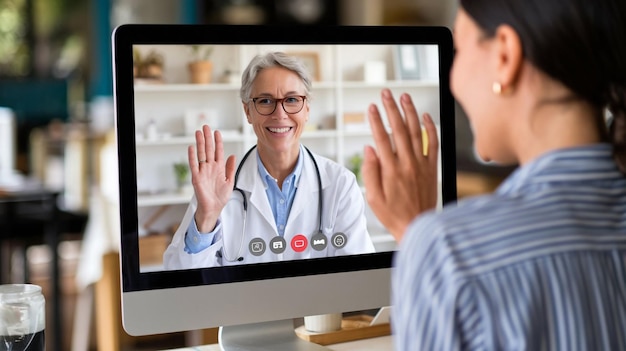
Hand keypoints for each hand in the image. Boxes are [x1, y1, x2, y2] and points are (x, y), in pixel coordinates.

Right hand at [189, 125, 236, 231]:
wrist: (214, 208)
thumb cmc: (220, 196)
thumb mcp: (230, 181)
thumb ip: (231, 168)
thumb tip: (233, 155)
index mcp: (219, 168)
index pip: (218, 151)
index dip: (218, 141)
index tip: (217, 132)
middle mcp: (210, 167)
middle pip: (209, 149)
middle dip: (208, 138)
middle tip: (206, 126)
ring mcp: (203, 171)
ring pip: (201, 154)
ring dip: (200, 143)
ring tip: (198, 132)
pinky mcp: (197, 178)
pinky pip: (194, 165)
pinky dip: (192, 157)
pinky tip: (192, 148)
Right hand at [362, 89, 438, 241]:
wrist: (419, 226)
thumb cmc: (393, 215)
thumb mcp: (373, 198)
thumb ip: (371, 172)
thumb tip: (369, 149)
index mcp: (391, 171)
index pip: (382, 138)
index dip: (376, 121)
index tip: (371, 107)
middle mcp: (408, 164)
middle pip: (399, 130)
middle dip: (391, 109)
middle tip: (386, 93)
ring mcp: (422, 165)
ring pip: (417, 132)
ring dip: (410, 112)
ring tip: (404, 97)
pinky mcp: (432, 168)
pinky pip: (433, 143)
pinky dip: (430, 128)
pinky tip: (426, 116)